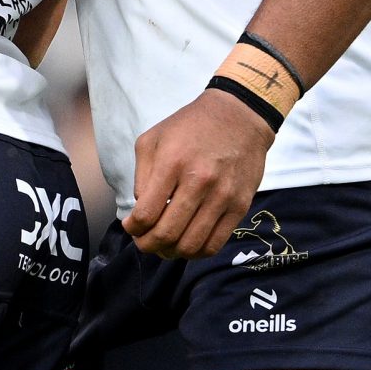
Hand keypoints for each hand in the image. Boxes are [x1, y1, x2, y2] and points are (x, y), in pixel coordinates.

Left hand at [121, 88, 273, 258]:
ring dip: (171, 252)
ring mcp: (222, 196)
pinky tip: (186, 244)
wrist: (239, 117)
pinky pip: (215, 243)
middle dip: (148, 245)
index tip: (130, 227)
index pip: (147, 213)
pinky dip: (196, 252)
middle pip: (167, 234)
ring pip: (191, 244)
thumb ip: (141, 175)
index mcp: (172, 163)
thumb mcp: (153, 139)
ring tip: (163, 246)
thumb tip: (141, 210)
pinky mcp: (240, 206)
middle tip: (143, 242)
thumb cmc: (190, 126)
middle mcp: (199, 182)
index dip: (133, 229)